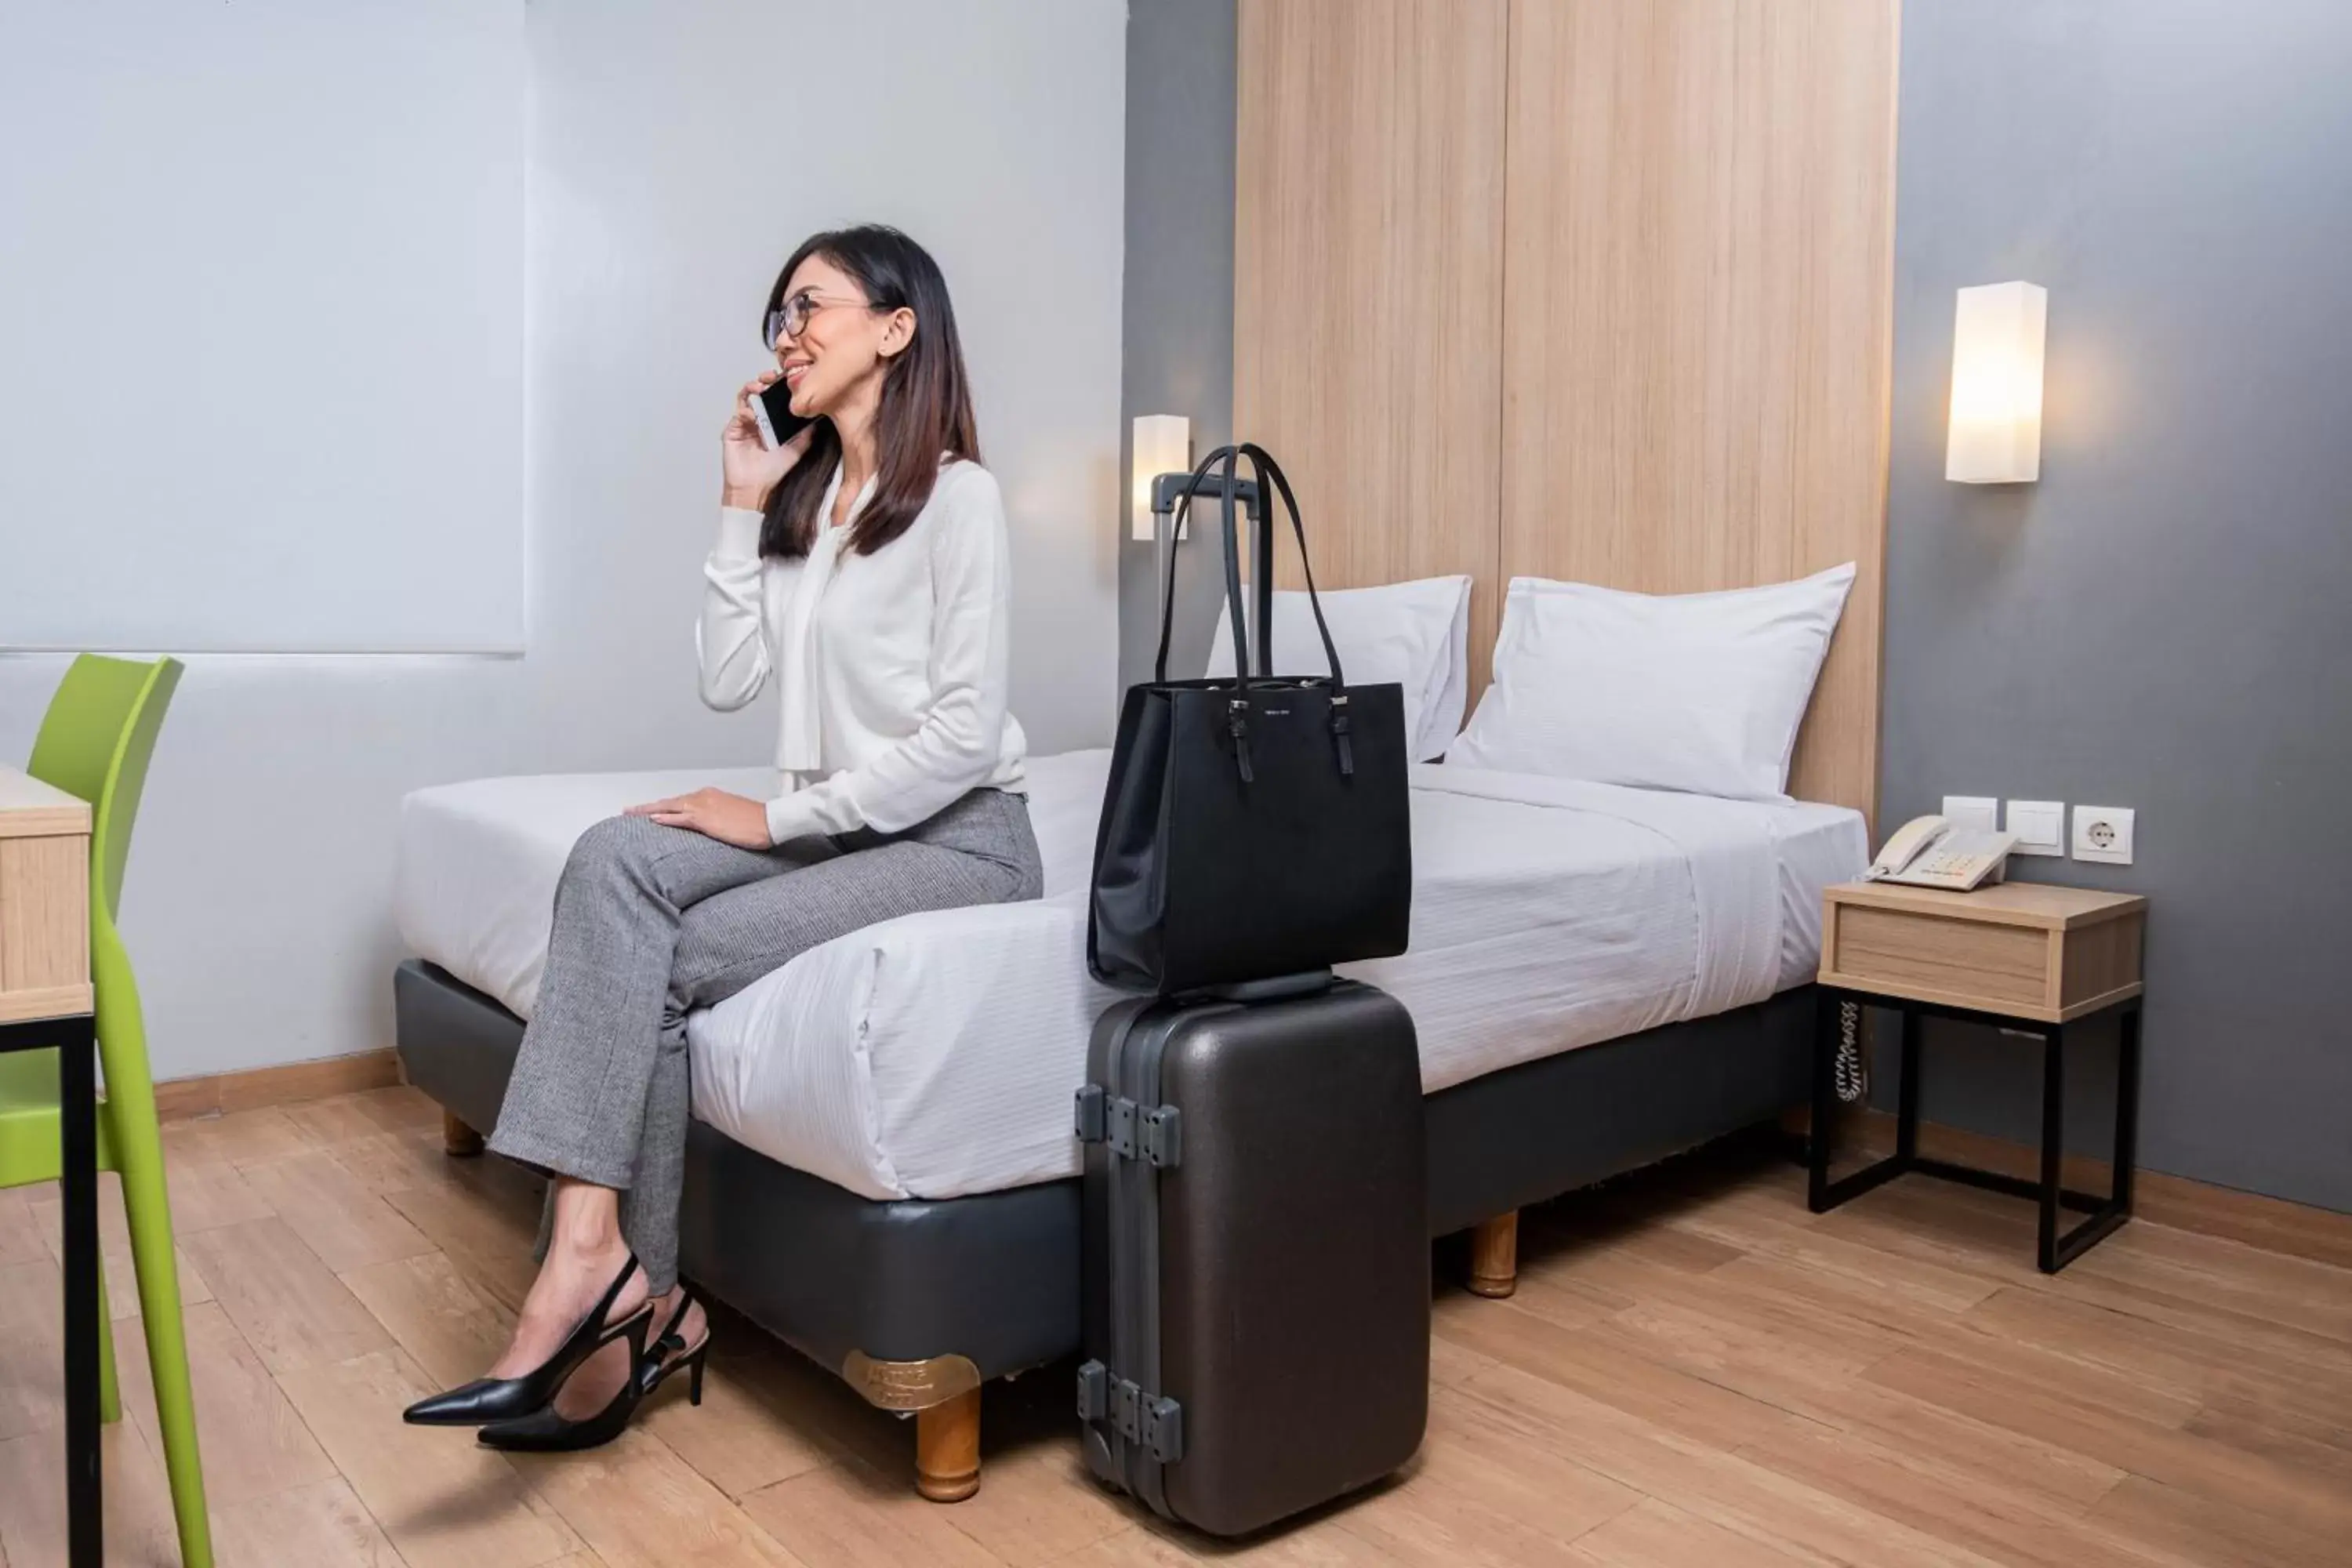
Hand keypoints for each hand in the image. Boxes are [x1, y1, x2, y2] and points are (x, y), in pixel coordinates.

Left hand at [626, 788, 771, 848]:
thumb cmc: (756, 823)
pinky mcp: (706, 819)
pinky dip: (665, 818)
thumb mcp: (732, 819)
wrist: (770, 821)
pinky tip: (652, 820)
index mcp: (709, 797)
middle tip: (628, 811)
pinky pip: (680, 818)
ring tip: (631, 814)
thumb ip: (716, 820)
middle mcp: (703, 797)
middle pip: (669, 802)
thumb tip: (709, 828)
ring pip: (669, 807)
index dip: (661, 807)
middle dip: (647, 807)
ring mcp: (703, 807)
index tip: (647, 811)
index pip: (679, 802)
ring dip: (648, 811)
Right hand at [721, 372, 812, 509]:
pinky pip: (738, 414)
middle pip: (758, 392)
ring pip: (745, 398)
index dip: (778, 386)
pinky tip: (752, 414)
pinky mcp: (732, 430)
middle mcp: (757, 420)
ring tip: (759, 388)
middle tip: (770, 377)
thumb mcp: (796, 450)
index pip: (774, 398)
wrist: (755, 489)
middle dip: (763, 381)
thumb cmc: (772, 472)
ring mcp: (744, 424)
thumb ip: (806, 434)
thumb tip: (819, 419)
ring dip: (752, 389)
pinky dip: (745, 410)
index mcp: (772, 422)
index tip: (786, 378)